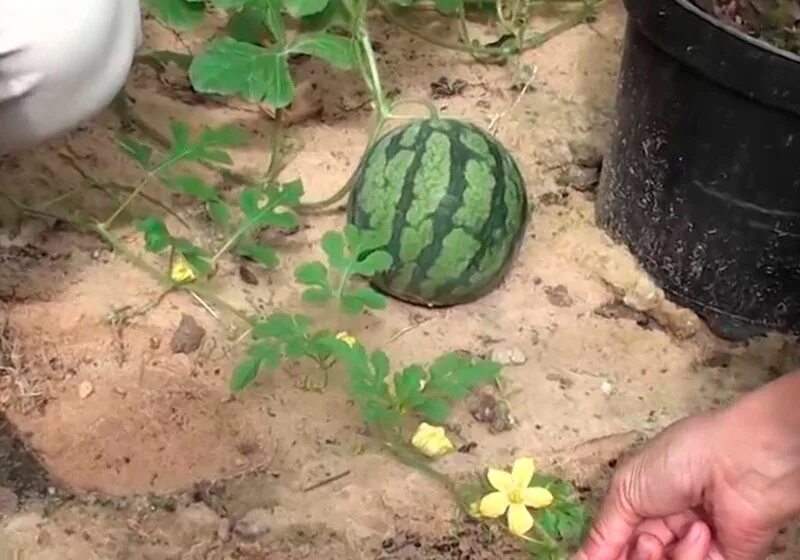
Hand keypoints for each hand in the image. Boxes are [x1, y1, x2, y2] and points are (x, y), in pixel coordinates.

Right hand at [573, 373, 799, 559]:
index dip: (603, 553)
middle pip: (635, 558)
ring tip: (661, 538)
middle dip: (632, 555)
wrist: (738, 463)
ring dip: (656, 558)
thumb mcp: (626, 490)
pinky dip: (690, 557)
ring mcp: (692, 546)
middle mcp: (665, 527)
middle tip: (644, 543)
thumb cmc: (680, 458)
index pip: (614, 541)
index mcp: (640, 503)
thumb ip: (603, 532)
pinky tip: (700, 533)